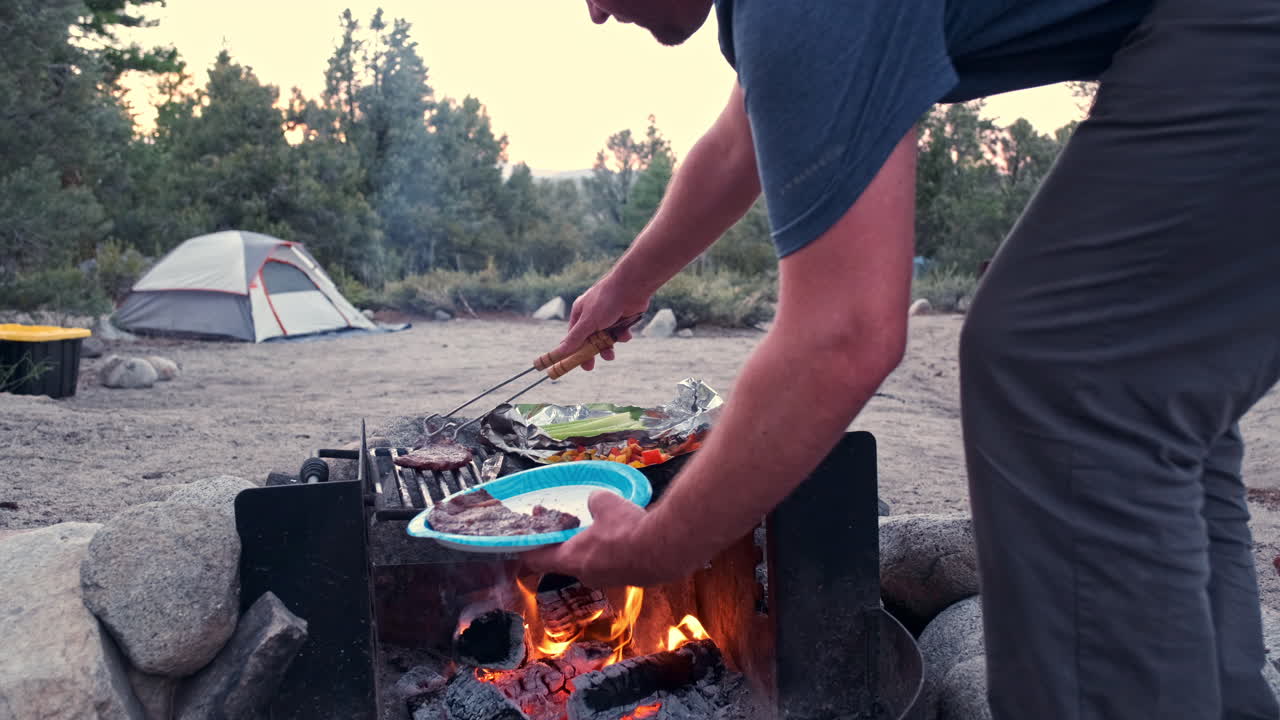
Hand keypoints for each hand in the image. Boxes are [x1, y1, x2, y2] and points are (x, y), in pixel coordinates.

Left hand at [523, 492, 692, 587]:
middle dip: (565, 543)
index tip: (523, 543)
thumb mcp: (605, 503)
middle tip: (568, 525)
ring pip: (592, 563)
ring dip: (592, 548)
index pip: (538, 560)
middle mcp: (586, 574)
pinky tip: (625, 537)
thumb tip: (595, 502)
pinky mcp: (629, 579)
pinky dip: (613, 552)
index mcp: (572, 559)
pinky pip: (613, 564)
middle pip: (565, 561)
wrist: (664, 550)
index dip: (528, 551)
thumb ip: (594, 502)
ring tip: (601, 528)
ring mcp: (608, 580)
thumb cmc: (626, 528)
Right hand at [553, 275, 649, 370]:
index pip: (572, 336)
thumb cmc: (606, 301)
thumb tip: (559, 352)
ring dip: (608, 347)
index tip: (573, 363)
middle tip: (590, 367)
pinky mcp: (623, 319)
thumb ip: (575, 338)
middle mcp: (593, 315)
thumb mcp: (588, 322)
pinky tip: (626, 333)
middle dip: (591, 352)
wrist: (632, 287)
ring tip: (611, 354)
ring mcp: (609, 317)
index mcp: (580, 313)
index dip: (572, 350)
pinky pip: (620, 333)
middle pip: (589, 339)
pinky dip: (622, 336)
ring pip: (606, 338)